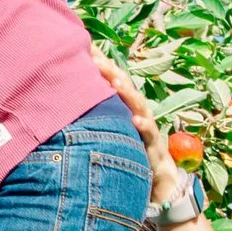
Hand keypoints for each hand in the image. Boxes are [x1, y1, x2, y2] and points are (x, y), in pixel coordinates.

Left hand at [95, 55, 188, 210]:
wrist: (160, 180)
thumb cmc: (132, 151)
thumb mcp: (114, 132)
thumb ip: (100, 116)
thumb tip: (71, 102)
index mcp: (127, 108)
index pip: (114, 82)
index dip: (102, 66)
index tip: (85, 50)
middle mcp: (138, 113)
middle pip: (125, 89)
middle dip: (112, 72)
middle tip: (96, 58)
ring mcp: (148, 128)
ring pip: (138, 106)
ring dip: (128, 93)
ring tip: (115, 81)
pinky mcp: (154, 147)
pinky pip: (150, 135)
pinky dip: (143, 126)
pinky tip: (134, 120)